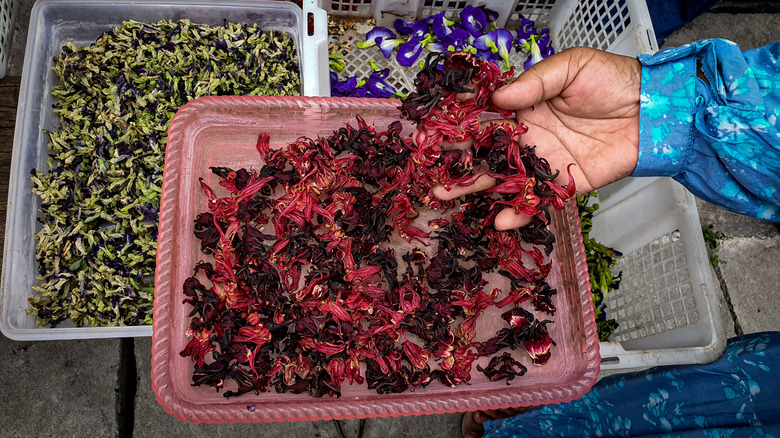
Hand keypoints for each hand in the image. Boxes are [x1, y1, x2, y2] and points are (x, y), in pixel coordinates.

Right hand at [432, 47, 641, 229]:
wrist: (653, 111)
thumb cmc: (614, 81)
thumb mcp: (571, 66)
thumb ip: (535, 82)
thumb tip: (500, 95)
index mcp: (525, 107)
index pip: (485, 118)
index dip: (459, 126)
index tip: (434, 134)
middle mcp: (528, 136)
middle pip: (485, 152)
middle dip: (457, 163)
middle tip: (431, 174)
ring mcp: (543, 162)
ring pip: (502, 178)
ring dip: (475, 188)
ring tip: (447, 195)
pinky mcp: (563, 184)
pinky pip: (536, 200)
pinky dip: (519, 212)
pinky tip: (500, 219)